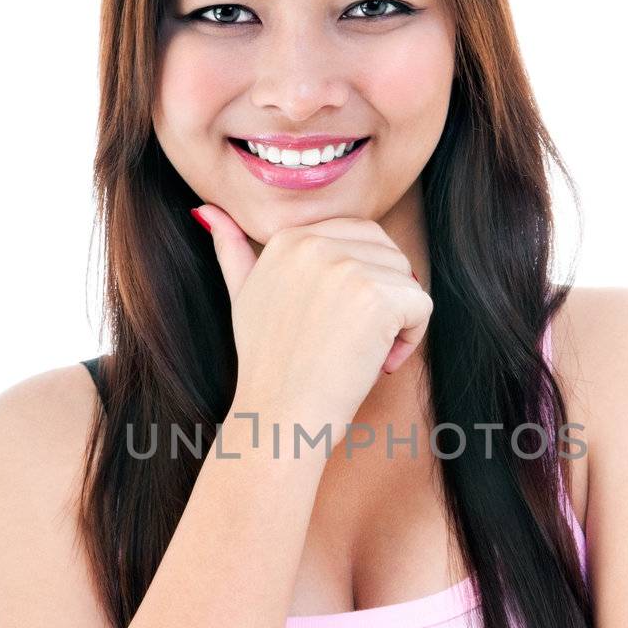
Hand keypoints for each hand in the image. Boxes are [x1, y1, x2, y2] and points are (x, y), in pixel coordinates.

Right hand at [193, 206, 431, 436]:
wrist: (280, 416)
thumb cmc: (266, 365)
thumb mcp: (242, 296)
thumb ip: (233, 251)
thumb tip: (206, 210)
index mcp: (287, 237)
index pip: (359, 236)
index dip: (360, 283)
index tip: (335, 323)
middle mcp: (314, 243)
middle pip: (388, 254)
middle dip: (383, 297)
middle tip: (353, 341)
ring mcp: (345, 268)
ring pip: (406, 280)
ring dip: (397, 321)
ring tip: (361, 353)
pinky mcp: (375, 298)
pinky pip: (421, 305)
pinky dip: (410, 340)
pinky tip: (378, 363)